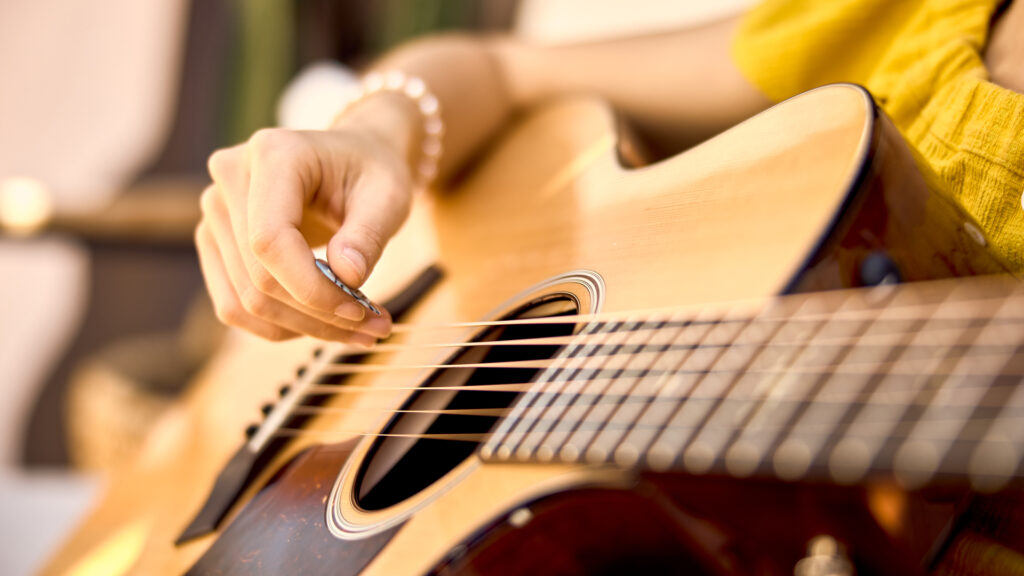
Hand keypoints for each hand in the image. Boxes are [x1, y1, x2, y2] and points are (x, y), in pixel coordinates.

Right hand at [195, 123, 412, 344]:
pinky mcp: (216, 241)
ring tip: (358, 330)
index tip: (360, 310)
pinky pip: (234, 304)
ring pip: (245, 299)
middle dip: (319, 315)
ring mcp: (215, 211)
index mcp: (272, 154)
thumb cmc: (371, 172)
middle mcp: (230, 177)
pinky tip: (323, 324)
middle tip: (375, 328)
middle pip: (258, 276)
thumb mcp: (387, 196)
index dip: (311, 288)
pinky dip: (281, 325)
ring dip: (304, 327)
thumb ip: (368, 234)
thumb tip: (347, 276)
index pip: (270, 240)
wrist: (353, 160)